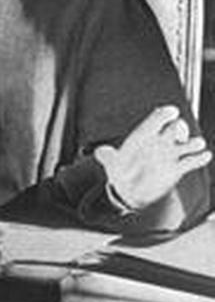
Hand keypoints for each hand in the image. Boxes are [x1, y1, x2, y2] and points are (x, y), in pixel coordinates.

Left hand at [94, 105, 211, 210]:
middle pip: (174, 127)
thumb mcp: (111, 164)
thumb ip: (107, 157)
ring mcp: (169, 155)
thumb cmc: (119, 171)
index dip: (164, 114)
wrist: (129, 190)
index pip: (156, 119)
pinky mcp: (177, 168)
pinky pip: (191, 161)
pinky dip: (199, 158)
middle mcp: (158, 142)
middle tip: (177, 132)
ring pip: (187, 143)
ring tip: (197, 144)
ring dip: (193, 143)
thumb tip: (99, 152)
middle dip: (179, 127)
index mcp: (143, 136)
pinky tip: (205, 155)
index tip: (171, 111)